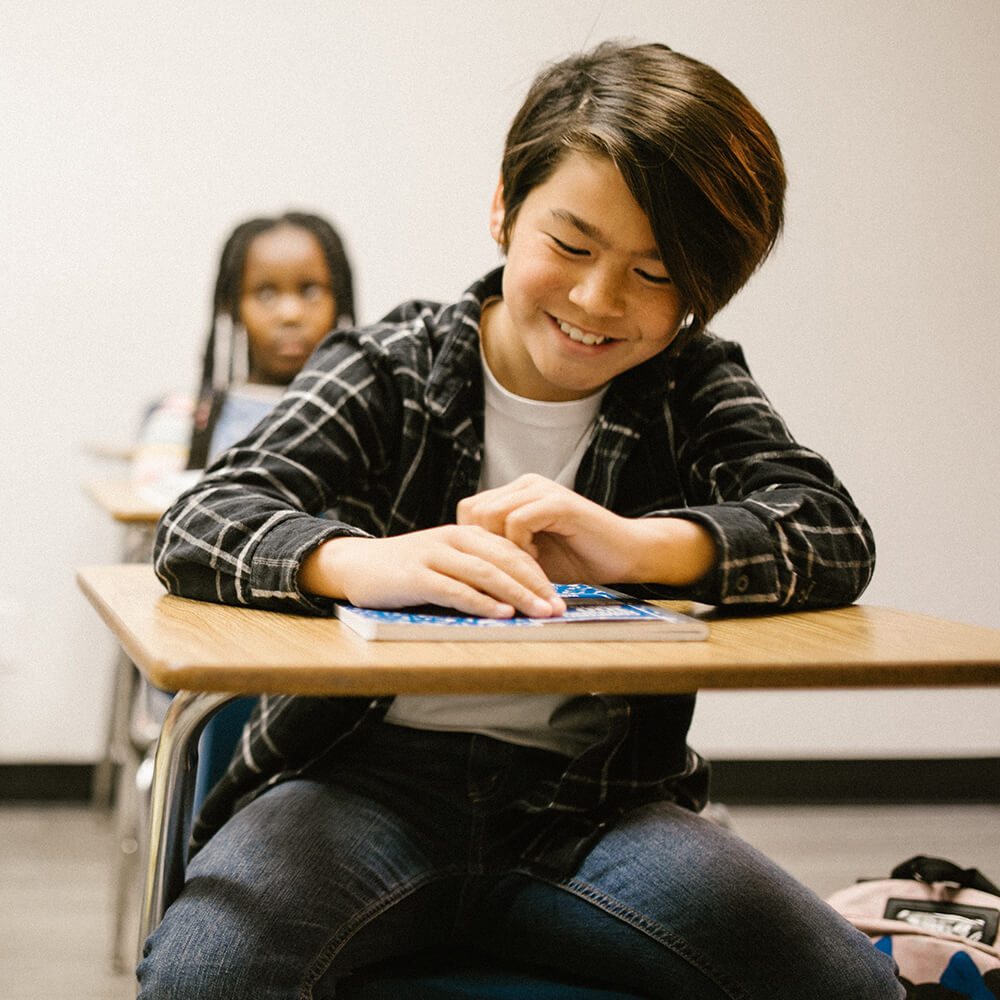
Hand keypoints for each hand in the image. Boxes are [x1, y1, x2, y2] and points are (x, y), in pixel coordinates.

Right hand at [298, 524, 565, 618]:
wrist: (355, 565)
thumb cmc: (404, 569)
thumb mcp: (443, 560)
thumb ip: (473, 569)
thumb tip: (513, 593)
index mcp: (464, 533)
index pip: (511, 550)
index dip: (539, 572)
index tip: (559, 595)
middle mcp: (453, 540)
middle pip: (505, 560)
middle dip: (536, 585)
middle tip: (559, 607)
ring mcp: (434, 556)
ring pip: (486, 573)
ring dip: (518, 594)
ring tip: (540, 612)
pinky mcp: (417, 576)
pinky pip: (456, 589)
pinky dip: (482, 602)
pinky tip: (502, 614)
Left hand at [456, 474, 716, 585]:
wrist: (625, 555)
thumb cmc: (577, 559)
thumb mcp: (528, 555)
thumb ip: (499, 549)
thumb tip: (461, 564)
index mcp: (516, 493)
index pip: (468, 510)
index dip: (473, 541)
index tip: (492, 568)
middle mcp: (525, 484)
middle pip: (473, 511)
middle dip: (484, 546)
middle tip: (506, 570)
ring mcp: (541, 490)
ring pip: (491, 514)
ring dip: (502, 548)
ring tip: (523, 566)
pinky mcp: (558, 502)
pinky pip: (517, 521)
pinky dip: (521, 547)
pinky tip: (538, 562)